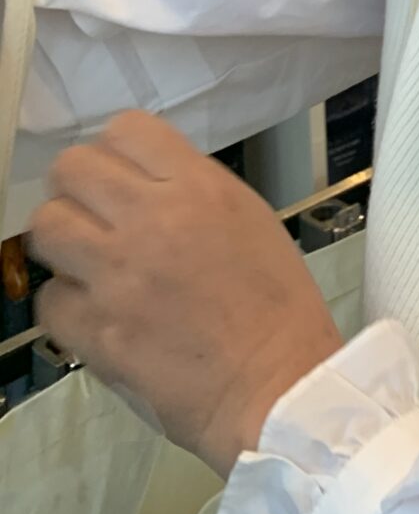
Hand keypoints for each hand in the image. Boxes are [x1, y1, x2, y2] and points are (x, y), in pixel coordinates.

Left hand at [29, 111, 342, 476]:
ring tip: (84, 262)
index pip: (126, 129)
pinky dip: (66, 305)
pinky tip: (93, 313)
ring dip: (63, 242)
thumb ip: (193, 194)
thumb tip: (145, 187)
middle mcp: (151, 218)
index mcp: (198, 187)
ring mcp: (117, 275)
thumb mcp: (249, 219)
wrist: (275, 383)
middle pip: (72, 169)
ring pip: (46, 227)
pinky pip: (48, 299)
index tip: (121, 176)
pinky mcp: (95, 330)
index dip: (116, 151)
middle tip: (94, 217)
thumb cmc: (278, 303)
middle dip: (76, 189)